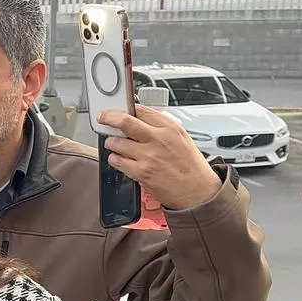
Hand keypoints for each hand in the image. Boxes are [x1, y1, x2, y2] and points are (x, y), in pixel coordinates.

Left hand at [98, 105, 222, 209]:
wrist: (198, 192)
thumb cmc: (191, 167)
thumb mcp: (182, 138)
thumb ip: (163, 127)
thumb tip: (144, 118)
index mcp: (170, 128)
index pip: (141, 110)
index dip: (126, 109)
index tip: (118, 110)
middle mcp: (158, 139)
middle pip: (125, 121)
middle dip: (109, 117)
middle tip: (103, 118)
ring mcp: (148, 156)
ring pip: (117, 142)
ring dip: (111, 142)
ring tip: (113, 144)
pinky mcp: (141, 172)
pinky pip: (117, 161)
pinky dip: (114, 159)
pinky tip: (119, 159)